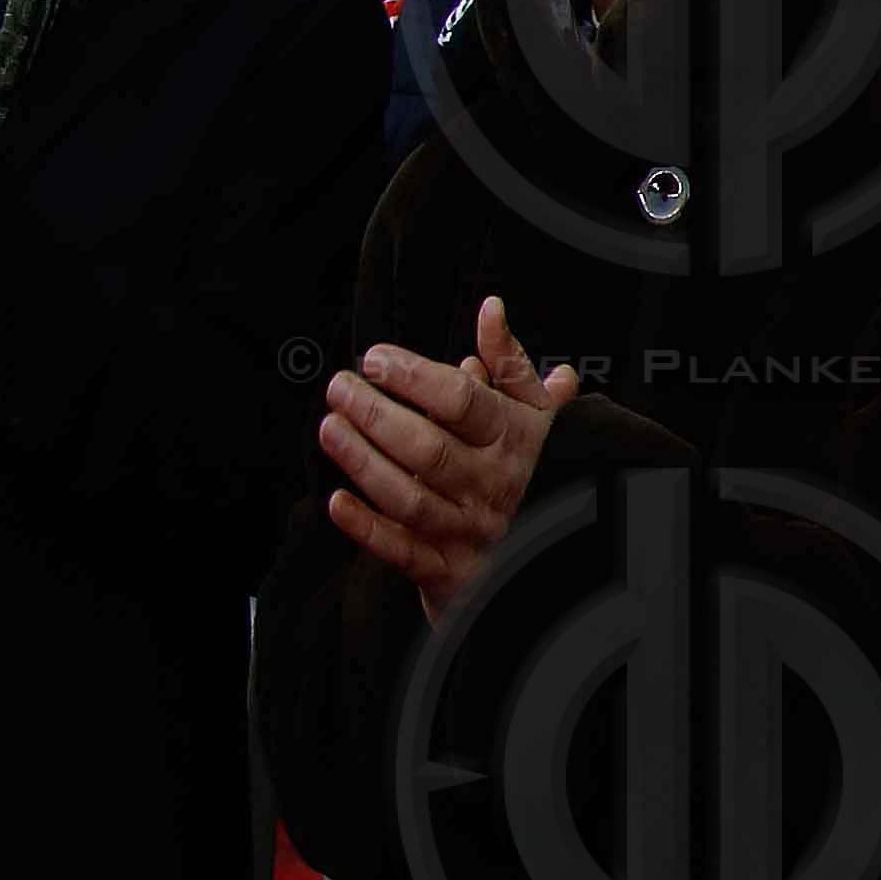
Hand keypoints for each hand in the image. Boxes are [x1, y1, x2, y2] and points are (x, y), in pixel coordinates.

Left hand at [320, 294, 579, 622]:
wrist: (550, 553)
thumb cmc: (533, 470)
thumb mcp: (535, 414)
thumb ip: (511, 363)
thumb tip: (491, 310)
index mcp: (515, 441)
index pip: (464, 402)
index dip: (414, 376)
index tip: (376, 359)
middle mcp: (494, 484)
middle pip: (428, 447)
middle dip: (375, 414)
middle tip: (339, 387)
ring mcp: (471, 528)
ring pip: (409, 496)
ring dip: (362, 462)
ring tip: (330, 427)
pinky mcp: (449, 568)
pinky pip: (403, 550)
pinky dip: (368, 528)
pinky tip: (336, 500)